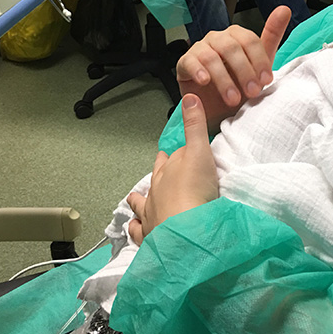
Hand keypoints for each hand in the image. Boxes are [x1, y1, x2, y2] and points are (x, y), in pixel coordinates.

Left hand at [127, 94, 217, 244]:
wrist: (187, 230)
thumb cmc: (195, 191)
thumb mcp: (199, 152)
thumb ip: (194, 126)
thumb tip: (188, 97)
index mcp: (166, 171)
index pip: (167, 159)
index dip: (170, 155)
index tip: (168, 153)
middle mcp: (155, 192)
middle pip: (154, 179)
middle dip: (157, 174)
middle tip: (159, 169)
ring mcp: (150, 215)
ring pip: (140, 205)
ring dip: (139, 201)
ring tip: (135, 199)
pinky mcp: (151, 236)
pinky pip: (138, 232)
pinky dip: (135, 228)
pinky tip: (133, 228)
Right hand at [176, 5, 290, 132]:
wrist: (219, 110)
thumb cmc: (240, 85)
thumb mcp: (260, 65)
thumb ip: (272, 36)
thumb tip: (284, 9)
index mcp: (236, 36)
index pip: (249, 40)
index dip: (259, 60)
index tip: (266, 80)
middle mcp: (217, 39)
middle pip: (231, 47)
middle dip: (244, 72)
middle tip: (252, 92)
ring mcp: (200, 49)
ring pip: (211, 56)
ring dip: (224, 79)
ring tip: (233, 98)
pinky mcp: (184, 63)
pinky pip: (189, 62)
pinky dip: (198, 71)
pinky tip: (205, 81)